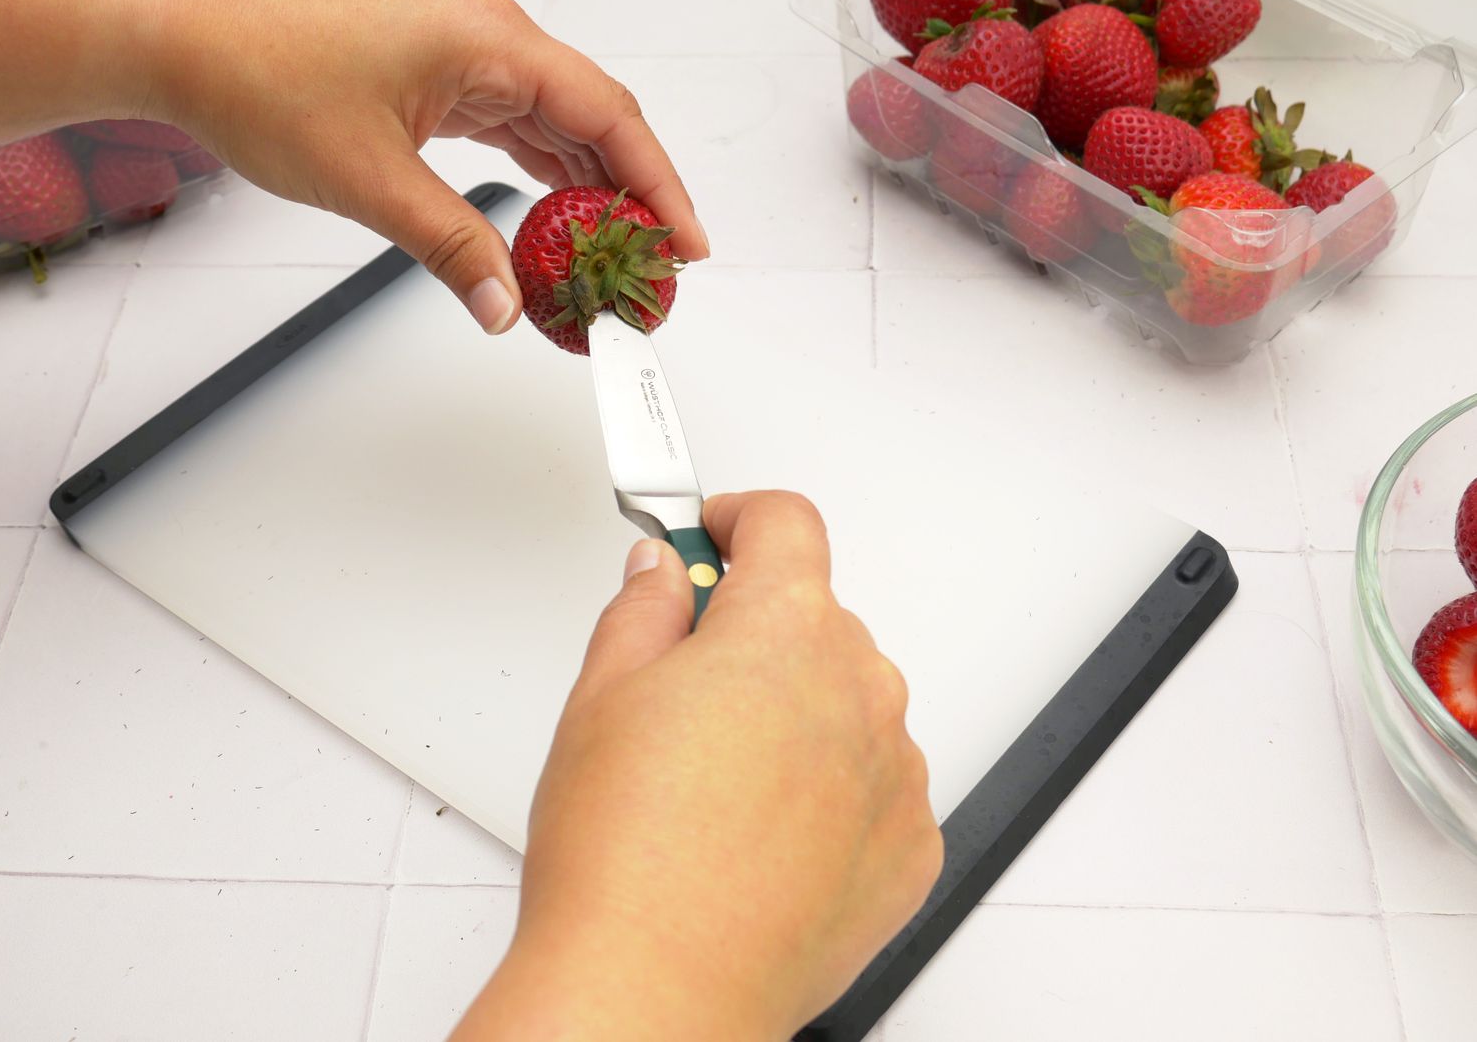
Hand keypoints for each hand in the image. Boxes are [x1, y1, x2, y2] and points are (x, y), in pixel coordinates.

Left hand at [0, 0, 707, 330]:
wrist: (183, 38)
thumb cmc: (261, 73)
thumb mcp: (371, 179)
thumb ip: (452, 246)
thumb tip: (506, 305)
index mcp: (491, 42)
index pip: (608, 118)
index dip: (659, 186)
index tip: (688, 243)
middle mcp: (491, 40)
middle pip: (596, 123)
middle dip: (633, 199)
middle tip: (654, 270)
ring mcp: (467, 56)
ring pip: (559, 129)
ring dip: (589, 192)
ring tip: (613, 259)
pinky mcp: (442, 78)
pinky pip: (518, 130)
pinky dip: (544, 179)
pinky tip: (557, 223)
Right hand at [454, 492, 942, 1041]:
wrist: (660, 991)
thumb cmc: (626, 858)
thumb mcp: (600, 697)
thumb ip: (643, 610)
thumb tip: (662, 575)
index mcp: (785, 630)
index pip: (787, 523)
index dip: (739, 520)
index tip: (714, 538)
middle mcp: (861, 688)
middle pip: (818, 620)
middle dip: (757, 634)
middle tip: (685, 687)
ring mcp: (895, 772)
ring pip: (849, 704)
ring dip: (799, 715)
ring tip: (717, 783)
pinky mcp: (911, 846)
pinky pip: (875, 785)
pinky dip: (832, 792)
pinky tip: (762, 836)